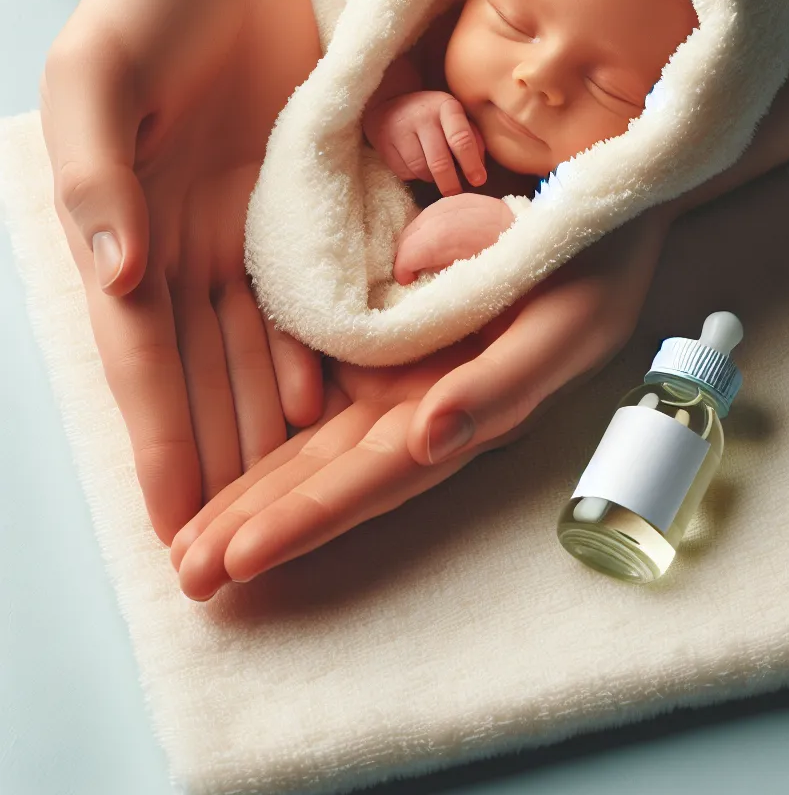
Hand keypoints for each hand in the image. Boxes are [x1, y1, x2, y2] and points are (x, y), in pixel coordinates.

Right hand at [40, 0, 324, 543]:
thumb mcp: (97, 81)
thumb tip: (115, 278)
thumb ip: (97, 181)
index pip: (145, 366)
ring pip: (256, 362)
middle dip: (215, 469)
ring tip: (285, 508)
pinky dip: (314, 366)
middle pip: (203, 385)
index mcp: (128, 240)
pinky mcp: (296, 221)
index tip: (169, 523)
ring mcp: (244, 246)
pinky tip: (329, 417)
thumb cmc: (141, 8)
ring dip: (267, 438)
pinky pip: (307, 309)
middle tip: (229, 554)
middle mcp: (185, 260)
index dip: (158, 445)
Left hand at [170, 205, 671, 598]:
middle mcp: (423, 410)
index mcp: (464, 416)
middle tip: (186, 579)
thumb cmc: (592, 270)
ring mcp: (397, 377)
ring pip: (312, 448)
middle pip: (330, 479)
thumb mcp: (564, 326)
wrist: (596, 215)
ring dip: (250, 497)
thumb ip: (501, 386)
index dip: (310, 519)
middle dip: (260, 529)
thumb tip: (432, 440)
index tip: (238, 559)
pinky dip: (266, 434)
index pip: (376, 479)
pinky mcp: (379, 342)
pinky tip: (224, 466)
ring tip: (187, 547)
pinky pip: (311, 392)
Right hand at [363, 90, 486, 195]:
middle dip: (450, 184)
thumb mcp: (457, 119)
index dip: (471, 163)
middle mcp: (422, 115)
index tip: (478, 181)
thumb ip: (473, 140)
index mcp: (447, 107)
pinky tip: (417, 167)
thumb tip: (479, 171)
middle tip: (456, 195)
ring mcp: (400, 129)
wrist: (391, 104)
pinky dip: (414, 176)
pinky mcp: (384, 143)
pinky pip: (404, 173)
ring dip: (431, 179)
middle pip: (439, 161)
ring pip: (421, 170)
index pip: (461, 138)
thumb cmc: (435, 118)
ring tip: (436, 174)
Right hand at [392, 192, 515, 283]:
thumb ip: (438, 275)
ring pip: (419, 220)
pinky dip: (428, 227)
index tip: (406, 280)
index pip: (409, 252)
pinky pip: (434, 212)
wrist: (529, 235)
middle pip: (410, 234)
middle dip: (405, 254)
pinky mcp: (461, 198)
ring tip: (421, 257)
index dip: (402, 269)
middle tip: (410, 272)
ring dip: (415, 239)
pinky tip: (433, 240)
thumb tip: (419, 276)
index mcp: (446, 241)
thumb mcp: (469, 280)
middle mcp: (445, 216)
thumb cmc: (503, 265)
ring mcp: (454, 203)